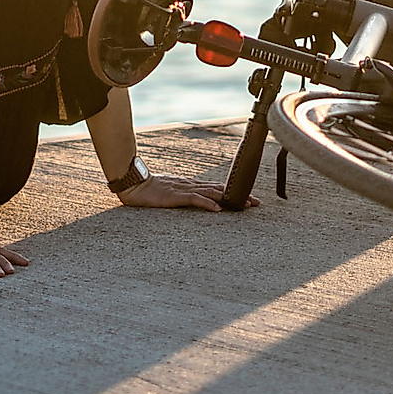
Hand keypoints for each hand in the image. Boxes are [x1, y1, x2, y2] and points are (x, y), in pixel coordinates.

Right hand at [118, 173, 254, 211]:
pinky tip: (218, 209)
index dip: (234, 191)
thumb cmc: (150, 190)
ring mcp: (185, 189)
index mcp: (191, 184)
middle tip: (256, 202)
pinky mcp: (177, 195)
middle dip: (239, 195)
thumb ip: (184, 194)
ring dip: (230, 199)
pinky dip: (208, 203)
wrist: (135, 185)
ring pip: (212, 192)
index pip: (217, 187)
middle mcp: (192, 185)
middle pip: (220, 189)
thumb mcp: (172, 192)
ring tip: (245, 205)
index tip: (248, 197)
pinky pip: (195, 199)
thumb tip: (197, 199)